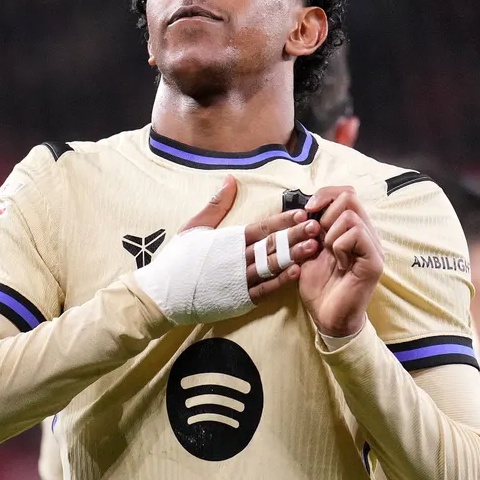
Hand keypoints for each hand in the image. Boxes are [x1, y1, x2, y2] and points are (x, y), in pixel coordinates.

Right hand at [180, 175, 323, 302]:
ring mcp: (238, 280)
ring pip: (271, 266)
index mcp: (227, 240)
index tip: (302, 212)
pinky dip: (280, 282)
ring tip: (313, 247)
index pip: (261, 227)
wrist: (163, 295)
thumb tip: (231, 179)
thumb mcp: (194, 228)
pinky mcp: (238, 299)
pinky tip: (296, 273)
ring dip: (294, 255)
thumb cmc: (178, 260)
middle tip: (317, 227)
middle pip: (271, 244)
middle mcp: (235, 258)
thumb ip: (216, 205)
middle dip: (295, 235)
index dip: (283, 220)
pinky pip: (263, 290)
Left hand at [297, 186, 383, 337]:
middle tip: (320, 238)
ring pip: (351, 216)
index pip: (347, 193)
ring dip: (331, 233)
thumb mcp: (309, 252)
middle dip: (327, 213)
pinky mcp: (374, 261)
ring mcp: (373, 247)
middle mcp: (367, 234)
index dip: (326, 194)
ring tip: (330, 253)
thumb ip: (311, 230)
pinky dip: (339, 245)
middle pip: (350, 197)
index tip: (309, 209)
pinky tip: (339, 263)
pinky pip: (356, 234)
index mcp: (353, 229)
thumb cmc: (320, 287)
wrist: (328, 317)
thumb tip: (308, 208)